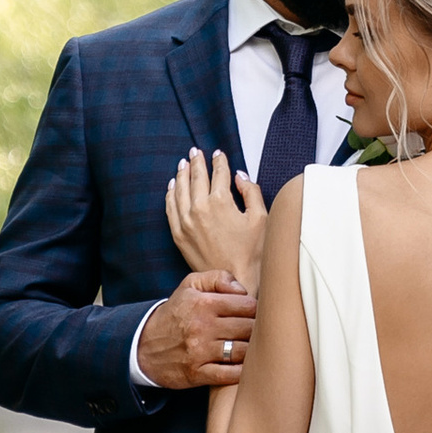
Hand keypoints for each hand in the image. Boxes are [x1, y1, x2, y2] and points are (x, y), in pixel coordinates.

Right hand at [136, 270, 257, 390]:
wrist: (142, 346)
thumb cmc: (175, 313)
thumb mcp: (190, 286)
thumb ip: (218, 278)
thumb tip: (243, 290)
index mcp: (202, 303)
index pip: (247, 305)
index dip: (256, 309)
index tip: (254, 314)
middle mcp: (201, 327)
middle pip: (249, 328)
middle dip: (257, 329)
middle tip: (257, 331)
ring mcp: (199, 352)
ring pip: (243, 351)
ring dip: (251, 350)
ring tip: (250, 346)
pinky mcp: (197, 373)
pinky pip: (230, 374)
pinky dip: (242, 371)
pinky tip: (243, 365)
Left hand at [166, 147, 269, 288]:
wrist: (234, 280)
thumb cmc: (252, 253)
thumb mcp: (260, 218)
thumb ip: (251, 192)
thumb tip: (240, 176)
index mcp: (221, 201)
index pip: (219, 173)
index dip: (219, 161)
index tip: (218, 154)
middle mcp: (200, 208)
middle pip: (196, 177)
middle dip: (197, 162)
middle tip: (196, 152)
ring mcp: (186, 222)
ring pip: (180, 189)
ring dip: (181, 174)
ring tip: (183, 163)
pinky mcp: (179, 234)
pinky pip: (170, 207)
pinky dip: (171, 193)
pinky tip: (173, 186)